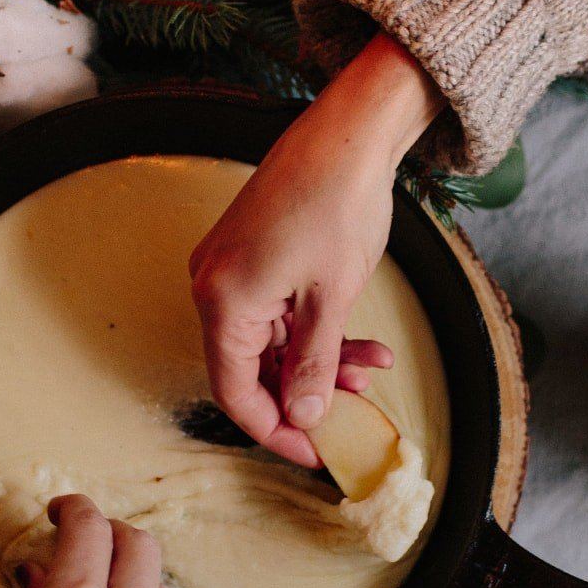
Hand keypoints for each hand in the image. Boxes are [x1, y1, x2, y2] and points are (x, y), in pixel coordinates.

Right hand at [189, 33, 443, 465]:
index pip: (236, 394)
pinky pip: (278, 316)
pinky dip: (315, 332)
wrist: (347, 135)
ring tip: (372, 366)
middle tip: (353, 410)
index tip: (315, 452)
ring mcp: (231, 273)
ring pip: (272, 345)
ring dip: (320, 361)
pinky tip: (363, 342)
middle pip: (253, 371)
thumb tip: (303, 417)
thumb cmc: (337, 205)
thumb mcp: (331, 300)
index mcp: (224, 302)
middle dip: (307, 392)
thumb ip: (312, 365)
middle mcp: (214, 289)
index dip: (275, 431)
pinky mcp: (251, 260)